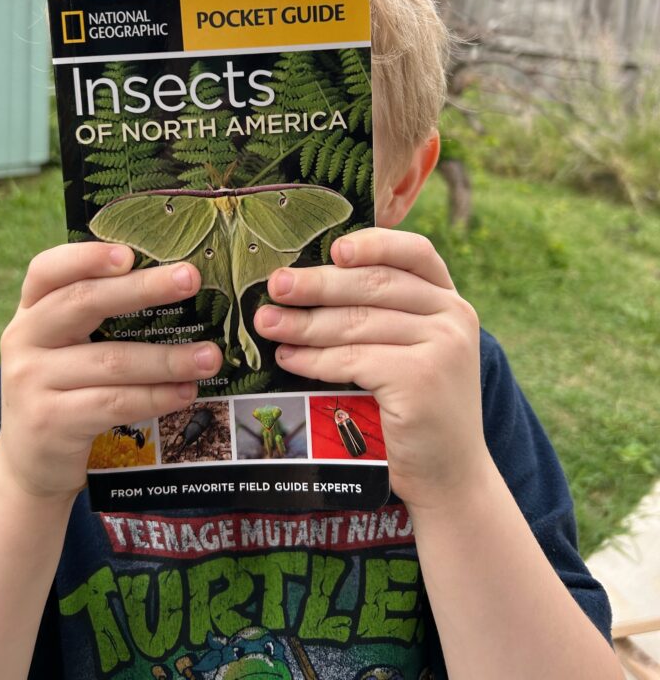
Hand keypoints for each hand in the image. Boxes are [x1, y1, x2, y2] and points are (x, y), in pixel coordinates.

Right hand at [0, 243, 221, 499]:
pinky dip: (155, 397)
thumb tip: (176, 280)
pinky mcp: (49, 422)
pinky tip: (185, 392)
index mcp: (31, 309)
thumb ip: (99, 313)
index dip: (87, 257)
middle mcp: (23, 338)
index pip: (48, 270)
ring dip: (167, 358)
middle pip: (84, 303)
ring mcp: (30, 381)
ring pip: (110, 360)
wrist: (31, 462)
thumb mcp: (68, 345)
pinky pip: (113, 403)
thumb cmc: (66, 388)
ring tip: (210, 357)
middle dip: (144, 289)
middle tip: (191, 279)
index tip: (130, 253)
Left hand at [253, 228, 488, 509]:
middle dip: (317, 284)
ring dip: (304, 322)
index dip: (373, 243)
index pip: (415, 252)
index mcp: (450, 300)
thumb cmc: (416, 408)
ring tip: (266, 323)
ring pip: (357, 323)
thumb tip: (305, 284)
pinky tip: (288, 358)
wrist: (450, 476)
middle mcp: (453, 316)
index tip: (331, 247)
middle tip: (275, 286)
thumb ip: (382, 315)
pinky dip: (313, 359)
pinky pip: (353, 360)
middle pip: (374, 285)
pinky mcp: (421, 381)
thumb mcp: (412, 349)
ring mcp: (442, 347)